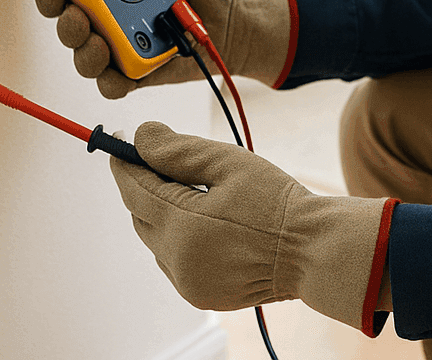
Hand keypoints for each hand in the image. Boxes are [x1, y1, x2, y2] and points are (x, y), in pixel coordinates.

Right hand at [35, 0, 294, 98]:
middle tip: (73, 10)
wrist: (238, 16)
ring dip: (82, 47)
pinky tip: (118, 71)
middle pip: (63, 12)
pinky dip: (110, 79)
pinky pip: (111, 82)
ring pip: (81, 49)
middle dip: (59, 11)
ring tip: (99, 42)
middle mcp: (104, 8)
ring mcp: (116, 40)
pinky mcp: (133, 71)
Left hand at [110, 122, 395, 331]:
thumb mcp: (229, 163)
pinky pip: (174, 260)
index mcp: (183, 225)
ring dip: (163, 214)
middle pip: (139, 215)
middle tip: (162, 160)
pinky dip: (179, 239)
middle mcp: (178, 260)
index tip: (119, 139)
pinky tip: (208, 223)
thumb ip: (179, 151)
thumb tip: (139, 136)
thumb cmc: (277, 202)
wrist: (312, 250)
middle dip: (144, 186)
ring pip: (156, 239)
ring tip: (197, 192)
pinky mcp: (200, 295)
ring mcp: (188, 283)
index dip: (124, 161)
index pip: (134, 188)